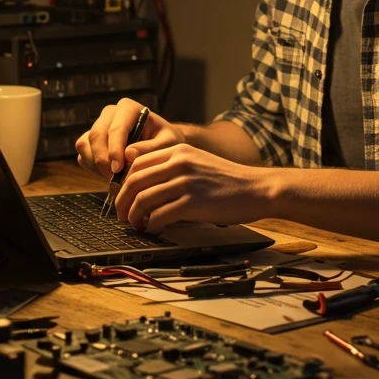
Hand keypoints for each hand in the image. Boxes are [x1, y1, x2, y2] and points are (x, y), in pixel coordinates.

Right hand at [75, 98, 185, 181]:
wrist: (161, 145)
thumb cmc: (167, 142)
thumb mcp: (168, 144)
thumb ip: (150, 148)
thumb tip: (128, 154)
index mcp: (128, 108)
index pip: (116, 128)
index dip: (114, 150)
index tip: (118, 169)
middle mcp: (110, 114)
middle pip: (96, 136)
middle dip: (103, 160)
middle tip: (115, 180)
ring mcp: (98, 126)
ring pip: (85, 145)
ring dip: (96, 165)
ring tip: (115, 179)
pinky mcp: (90, 141)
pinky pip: (83, 155)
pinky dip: (93, 168)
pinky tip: (110, 175)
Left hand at [114, 142, 267, 233]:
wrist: (257, 189)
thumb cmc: (229, 180)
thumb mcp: (198, 162)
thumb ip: (174, 167)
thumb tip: (146, 185)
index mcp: (178, 149)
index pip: (137, 162)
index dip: (124, 182)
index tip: (123, 196)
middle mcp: (179, 162)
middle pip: (134, 181)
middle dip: (122, 201)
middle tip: (121, 215)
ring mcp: (185, 181)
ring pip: (143, 199)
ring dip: (134, 216)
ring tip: (136, 225)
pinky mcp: (192, 202)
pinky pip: (159, 215)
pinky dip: (151, 225)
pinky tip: (153, 229)